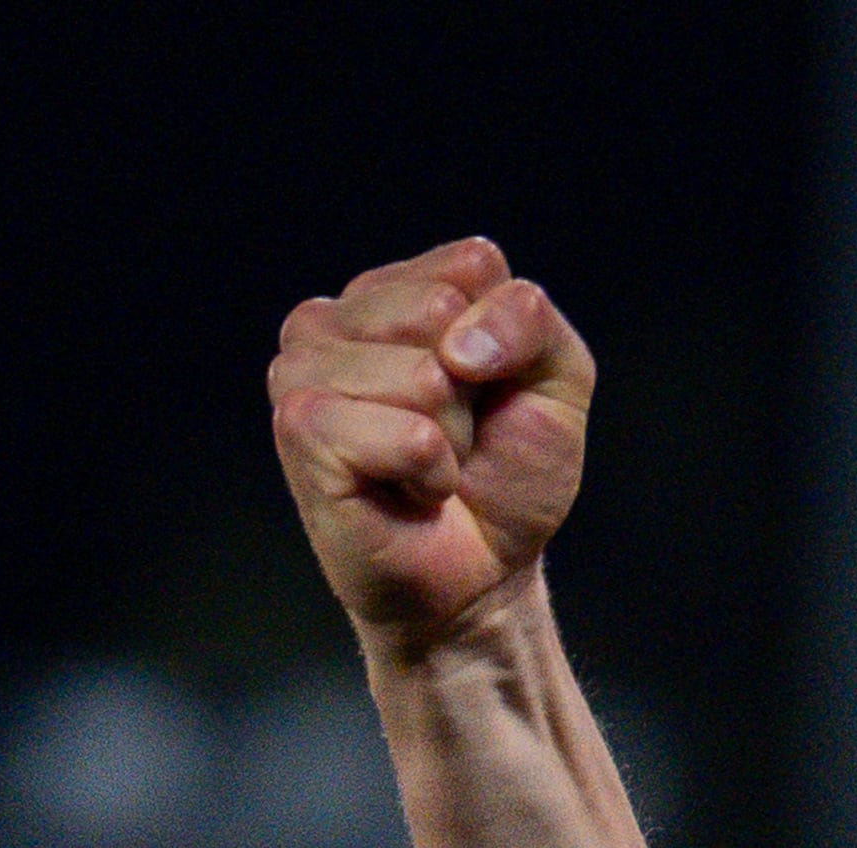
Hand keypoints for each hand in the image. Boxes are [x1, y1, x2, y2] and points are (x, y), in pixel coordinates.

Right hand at [268, 239, 592, 652]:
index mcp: (394, 290)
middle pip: (441, 311)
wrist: (483, 572)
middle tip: (457, 437)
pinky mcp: (300, 428)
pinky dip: (430, 473)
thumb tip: (458, 342)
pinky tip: (407, 489)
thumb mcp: (556, 383)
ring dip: (452, 440)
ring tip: (429, 466)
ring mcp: (303, 369)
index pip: (473, 265)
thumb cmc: (506, 477)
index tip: (491, 391)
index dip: (508, 340)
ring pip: (423, 376)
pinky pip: (405, 434)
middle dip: (476, 391)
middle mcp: (335, 317)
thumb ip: (531, 321)